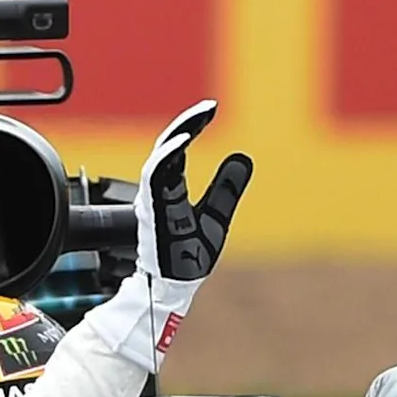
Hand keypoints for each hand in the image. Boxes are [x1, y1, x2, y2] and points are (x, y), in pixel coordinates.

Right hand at [140, 101, 251, 284]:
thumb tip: (242, 158)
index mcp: (170, 189)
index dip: (192, 126)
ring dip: (176, 137)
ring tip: (197, 120)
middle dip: (185, 124)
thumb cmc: (188, 256)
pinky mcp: (154, 215)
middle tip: (209, 108)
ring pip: (158, 161)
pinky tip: (183, 143)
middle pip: (166, 147)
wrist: (174, 288)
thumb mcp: (217, 215)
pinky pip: (154, 181)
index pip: (177, 149)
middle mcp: (157, 192)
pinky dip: (166, 159)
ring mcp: (153, 203)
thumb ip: (226, 188)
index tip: (211, 109)